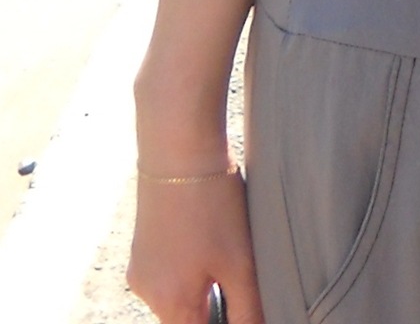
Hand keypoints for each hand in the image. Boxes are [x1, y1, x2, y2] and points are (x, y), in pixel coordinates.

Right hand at [128, 169, 263, 323]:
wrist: (177, 145)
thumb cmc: (211, 202)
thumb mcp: (240, 261)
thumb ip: (248, 309)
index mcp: (171, 305)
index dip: (226, 323)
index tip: (243, 300)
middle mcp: (148, 293)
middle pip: (188, 319)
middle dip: (216, 307)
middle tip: (242, 276)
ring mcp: (140, 268)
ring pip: (178, 296)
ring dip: (204, 286)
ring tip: (228, 251)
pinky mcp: (142, 245)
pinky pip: (168, 272)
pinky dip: (191, 266)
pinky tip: (210, 236)